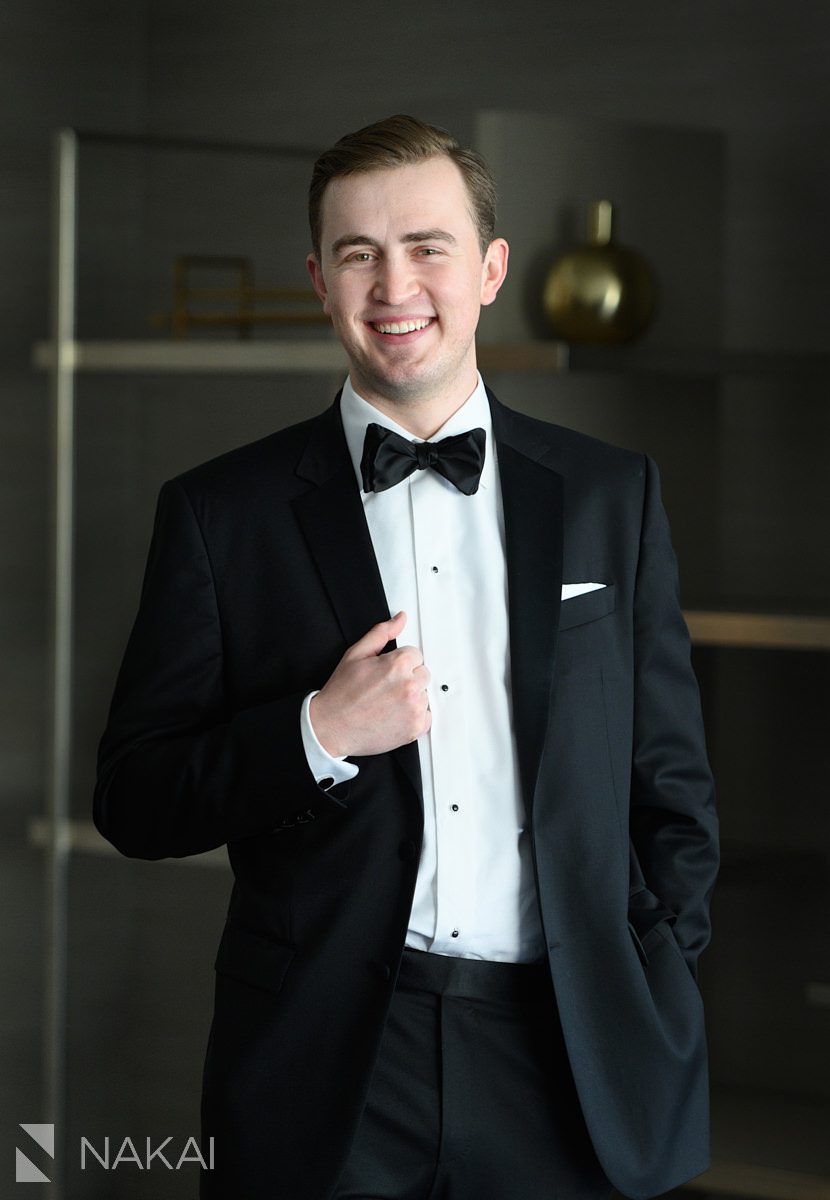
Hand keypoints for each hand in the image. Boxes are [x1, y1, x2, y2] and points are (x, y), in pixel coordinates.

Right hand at [309, 611, 430, 757]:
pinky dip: (414, 717)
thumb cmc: (341, 694)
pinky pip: (426, 716)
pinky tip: (394, 715)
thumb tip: (399, 620)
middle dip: (407, 678)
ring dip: (411, 697)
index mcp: (398, 665)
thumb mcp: (356, 654)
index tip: (385, 673)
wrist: (331, 727)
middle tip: (384, 688)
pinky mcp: (415, 728)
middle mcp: (409, 686)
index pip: (415, 654)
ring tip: (387, 703)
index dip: (398, 663)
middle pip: (423, 673)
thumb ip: (382, 633)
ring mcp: (414, 709)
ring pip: (424, 695)